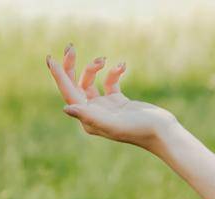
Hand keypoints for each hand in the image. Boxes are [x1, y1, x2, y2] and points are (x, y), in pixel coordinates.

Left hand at [46, 44, 176, 148]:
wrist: (164, 133)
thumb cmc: (140, 131)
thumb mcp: (114, 124)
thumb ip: (89, 116)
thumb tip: (67, 108)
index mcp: (89, 118)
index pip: (69, 92)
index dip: (58, 75)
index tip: (51, 58)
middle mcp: (94, 113)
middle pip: (75, 84)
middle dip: (71, 66)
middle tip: (70, 48)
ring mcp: (106, 107)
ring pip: (90, 81)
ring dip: (94, 67)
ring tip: (104, 60)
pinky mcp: (119, 101)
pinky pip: (110, 82)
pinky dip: (114, 72)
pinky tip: (122, 66)